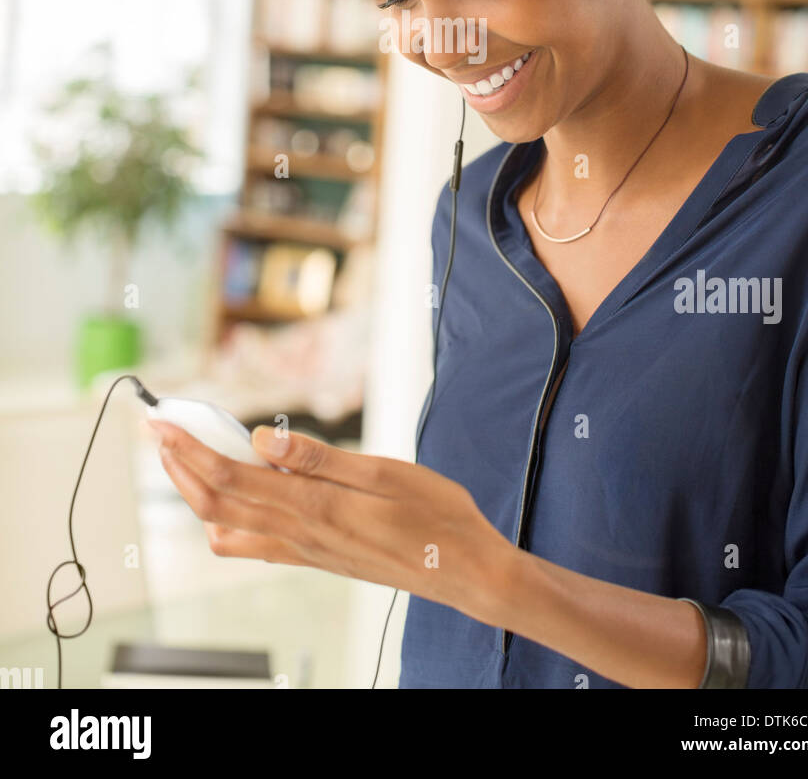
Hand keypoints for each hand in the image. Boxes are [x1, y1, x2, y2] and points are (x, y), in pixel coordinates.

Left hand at [147, 420, 516, 622]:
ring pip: (230, 527)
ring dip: (198, 493)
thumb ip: (319, 459)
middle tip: (158, 433)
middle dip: (181, 466)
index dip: (190, 449)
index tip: (163, 424)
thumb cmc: (434, 516)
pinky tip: (234, 504)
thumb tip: (262, 439)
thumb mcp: (385, 472)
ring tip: (187, 459)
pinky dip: (229, 523)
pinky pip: (256, 545)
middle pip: (219, 502)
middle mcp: (300, 533)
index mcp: (314, 505)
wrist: (462, 570)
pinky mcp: (316, 558)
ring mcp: (305, 550)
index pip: (232, 476)